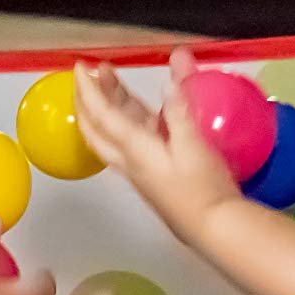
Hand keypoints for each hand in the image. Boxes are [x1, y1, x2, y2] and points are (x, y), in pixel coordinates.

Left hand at [71, 47, 241, 239]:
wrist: (213, 228)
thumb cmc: (203, 189)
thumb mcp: (193, 145)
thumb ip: (180, 109)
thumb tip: (172, 76)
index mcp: (135, 149)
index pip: (102, 114)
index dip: (89, 88)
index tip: (80, 66)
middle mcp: (129, 159)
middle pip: (97, 126)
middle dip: (89, 97)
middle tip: (91, 72)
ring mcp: (139, 168)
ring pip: (113, 132)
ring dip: (108, 105)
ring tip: (111, 79)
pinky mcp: (152, 174)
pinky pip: (129, 141)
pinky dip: (127, 120)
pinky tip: (139, 110)